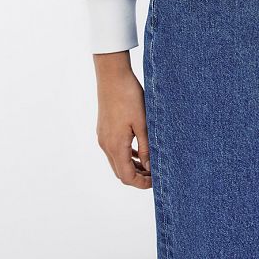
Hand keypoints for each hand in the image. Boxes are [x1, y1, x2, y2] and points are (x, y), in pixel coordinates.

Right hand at [93, 52, 151, 187]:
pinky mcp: (103, 129)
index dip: (141, 183)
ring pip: (116, 161)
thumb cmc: (129, 97)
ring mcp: (103, 137)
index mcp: (116, 146)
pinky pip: (114, 150)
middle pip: (120, 172)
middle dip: (137, 177)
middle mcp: (106, 145)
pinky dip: (126, 154)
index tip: (156, 180)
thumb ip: (146, 147)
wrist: (112, 76)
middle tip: (154, 174)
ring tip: (149, 164)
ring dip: (131, 166)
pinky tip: (138, 150)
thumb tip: (149, 168)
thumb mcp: (143, 123)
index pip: (126, 177)